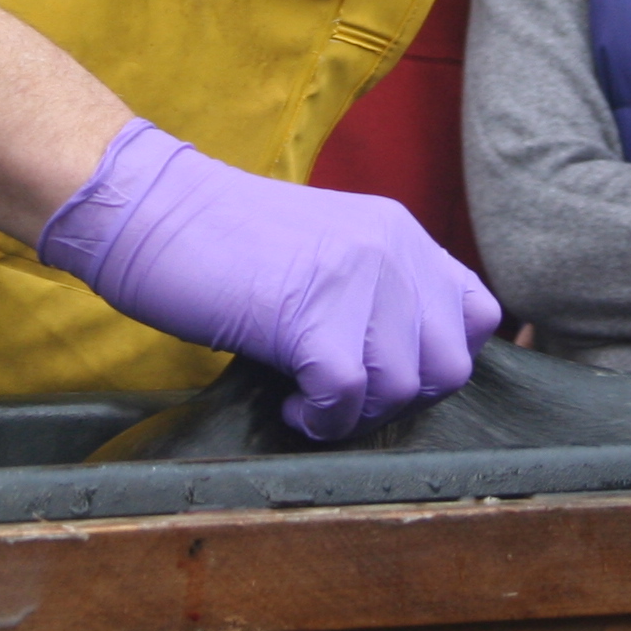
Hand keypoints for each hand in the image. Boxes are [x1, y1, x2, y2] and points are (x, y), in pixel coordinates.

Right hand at [39, 118, 499, 439]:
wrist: (151, 210)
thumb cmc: (224, 246)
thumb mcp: (327, 254)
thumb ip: (379, 294)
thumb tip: (414, 373)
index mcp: (400, 231)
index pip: (480, 315)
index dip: (436, 360)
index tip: (384, 376)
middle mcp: (392, 247)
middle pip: (448, 366)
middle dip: (396, 400)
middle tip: (339, 394)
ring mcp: (356, 275)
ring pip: (401, 388)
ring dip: (354, 414)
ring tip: (306, 395)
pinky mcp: (311, 310)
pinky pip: (347, 396)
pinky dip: (319, 419)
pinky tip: (289, 401)